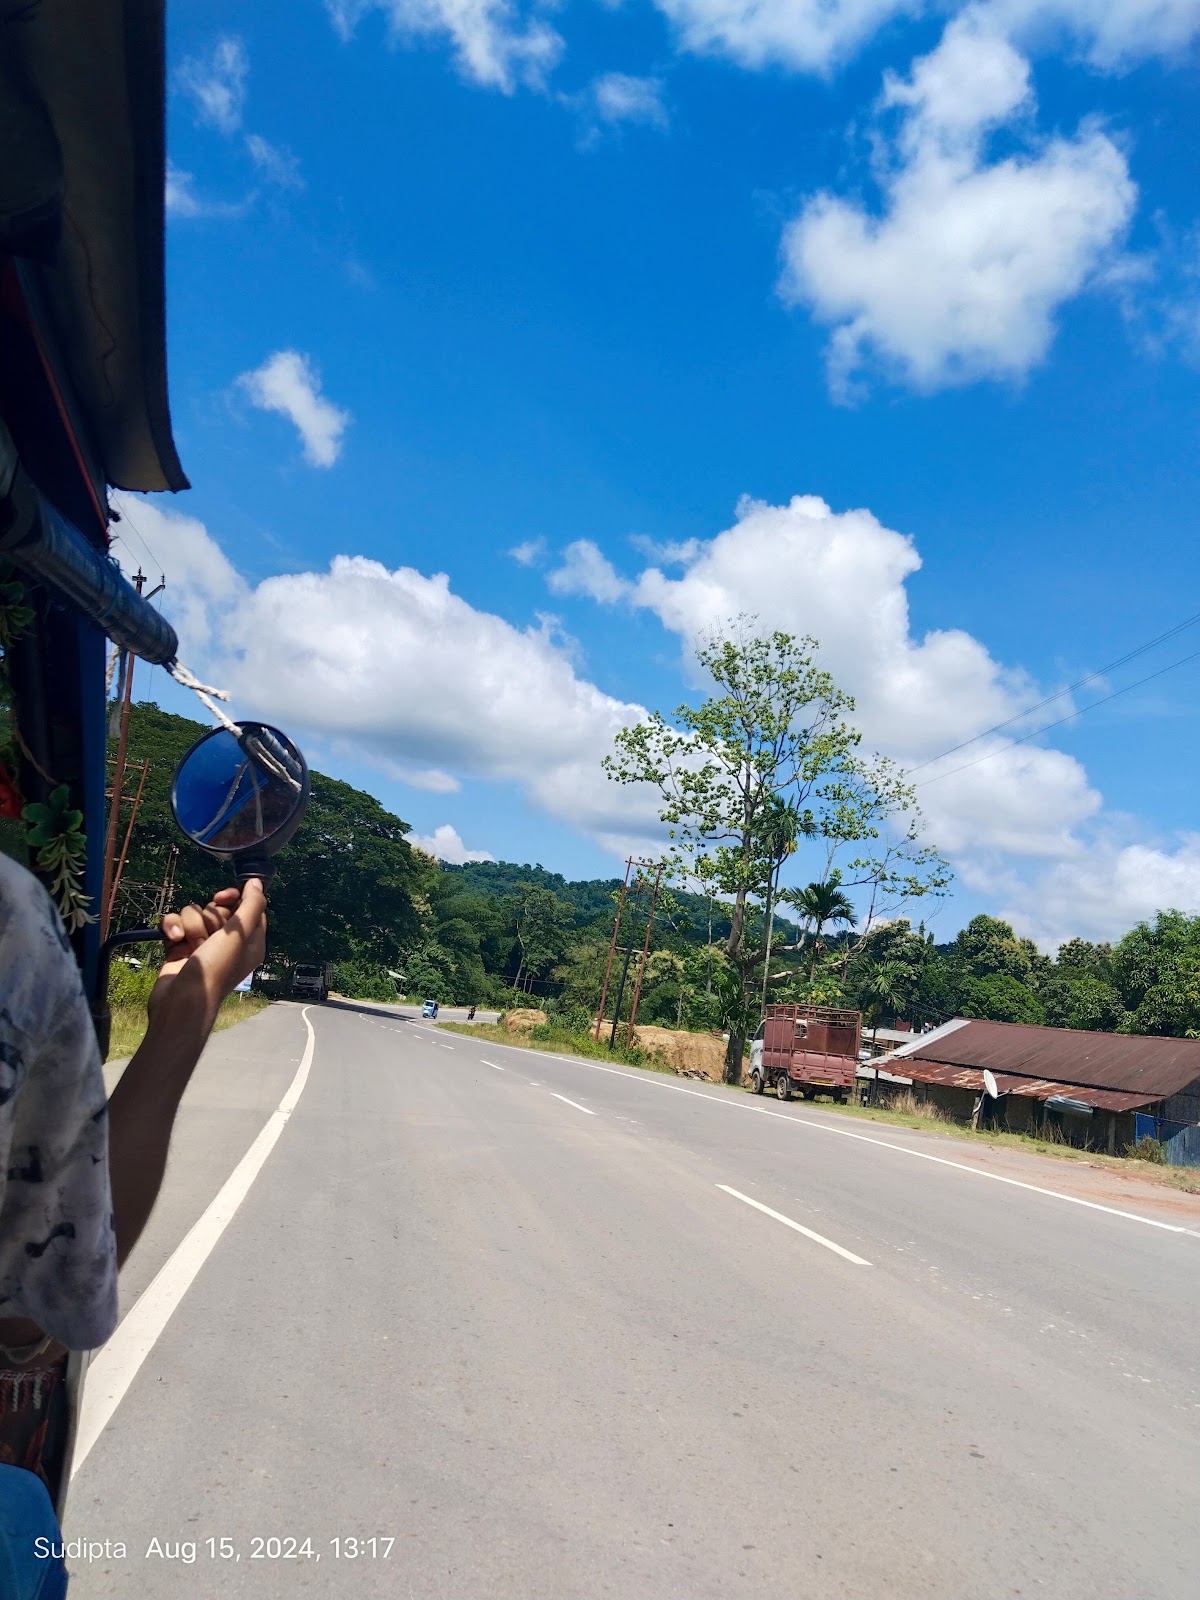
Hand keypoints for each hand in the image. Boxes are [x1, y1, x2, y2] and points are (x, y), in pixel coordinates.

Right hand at [148, 880, 267, 1027]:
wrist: (180, 1002)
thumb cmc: (216, 969)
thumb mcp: (240, 935)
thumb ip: (252, 905)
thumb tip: (257, 882)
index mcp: (249, 940)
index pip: (246, 906)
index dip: (234, 898)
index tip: (222, 898)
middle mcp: (227, 942)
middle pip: (217, 908)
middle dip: (209, 917)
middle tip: (209, 937)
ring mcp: (202, 944)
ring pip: (194, 913)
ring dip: (190, 925)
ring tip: (190, 945)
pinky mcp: (179, 947)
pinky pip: (175, 922)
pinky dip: (172, 928)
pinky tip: (173, 940)